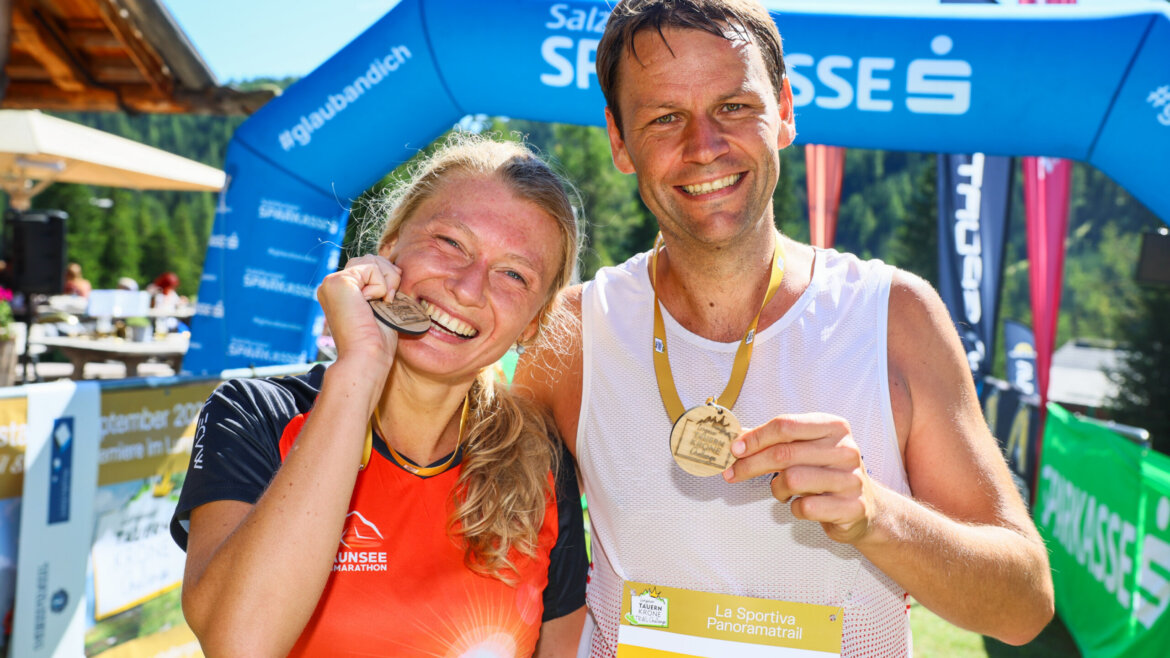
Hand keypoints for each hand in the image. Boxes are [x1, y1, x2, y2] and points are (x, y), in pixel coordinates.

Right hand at [316, 255, 401, 367]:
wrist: (366, 356)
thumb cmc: (377, 340)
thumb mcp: (381, 306)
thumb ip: (380, 284)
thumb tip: (395, 267)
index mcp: (341, 291)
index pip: (369, 266)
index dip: (387, 278)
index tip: (389, 300)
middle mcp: (332, 284)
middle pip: (371, 259)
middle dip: (390, 276)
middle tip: (388, 301)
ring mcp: (332, 282)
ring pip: (372, 261)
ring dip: (387, 281)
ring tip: (381, 304)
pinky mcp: (338, 281)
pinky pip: (372, 268)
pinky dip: (380, 286)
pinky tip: (370, 304)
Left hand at [722, 413, 876, 544]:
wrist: (865, 508)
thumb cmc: (826, 473)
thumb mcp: (805, 449)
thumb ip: (774, 441)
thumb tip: (738, 438)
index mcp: (833, 427)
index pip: (786, 425)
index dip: (755, 437)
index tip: (734, 449)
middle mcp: (846, 449)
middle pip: (784, 453)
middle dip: (750, 465)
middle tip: (732, 474)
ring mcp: (851, 479)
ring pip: (792, 479)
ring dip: (777, 488)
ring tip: (781, 490)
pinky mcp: (852, 507)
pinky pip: (805, 508)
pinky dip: (794, 508)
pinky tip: (801, 505)